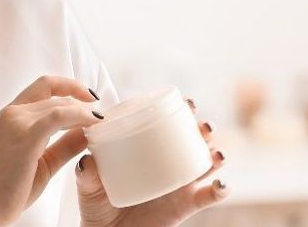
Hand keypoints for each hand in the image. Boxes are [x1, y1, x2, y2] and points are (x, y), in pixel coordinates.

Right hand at [0, 76, 104, 226]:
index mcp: (11, 115)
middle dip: (81, 98)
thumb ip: (64, 146)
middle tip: (101, 113)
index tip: (88, 97)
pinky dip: (80, 117)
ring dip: (84, 109)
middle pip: (54, 93)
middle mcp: (13, 113)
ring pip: (59, 103)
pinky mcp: (26, 137)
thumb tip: (88, 133)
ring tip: (100, 122)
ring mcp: (17, 122)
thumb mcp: (43, 162)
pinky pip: (59, 116)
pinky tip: (94, 124)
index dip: (69, 86)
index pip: (44, 86)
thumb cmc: (8, 190)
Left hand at [74, 97, 229, 226]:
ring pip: (206, 164)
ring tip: (216, 152)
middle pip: (193, 140)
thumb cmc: (97, 205)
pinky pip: (209, 197)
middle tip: (204, 125)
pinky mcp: (185, 206)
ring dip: (217, 154)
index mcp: (147, 151)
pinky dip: (220, 190)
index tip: (188, 102)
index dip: (181, 111)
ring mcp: (178, 184)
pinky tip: (220, 184)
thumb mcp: (88, 185)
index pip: (166, 125)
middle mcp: (166, 163)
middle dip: (204, 129)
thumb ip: (87, 173)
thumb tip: (87, 160)